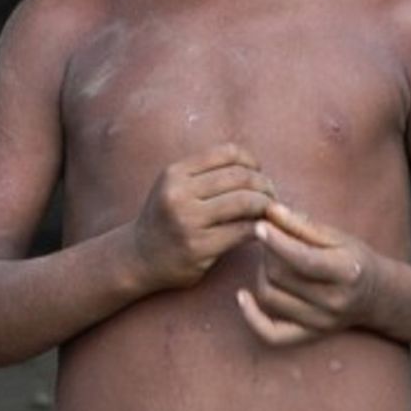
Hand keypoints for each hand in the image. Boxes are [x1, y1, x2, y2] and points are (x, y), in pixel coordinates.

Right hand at [130, 143, 276, 290]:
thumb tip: (256, 168)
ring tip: (270, 213)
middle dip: (265, 185)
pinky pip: (243, 231)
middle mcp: (178, 193)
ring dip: (266, 206)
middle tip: (272, 197)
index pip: (227, 153)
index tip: (259, 174)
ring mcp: (188, 221)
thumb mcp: (175, 187)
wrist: (139, 257)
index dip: (252, 161)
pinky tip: (263, 231)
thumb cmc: (166, 219)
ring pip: (245, 201)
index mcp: (175, 173)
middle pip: (240, 177)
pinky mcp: (199, 247)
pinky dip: (260, 228)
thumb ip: (206, 174)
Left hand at [236, 203, 378, 346]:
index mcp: (346, 272)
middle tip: (272, 238)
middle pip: (281, 275)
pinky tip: (242, 295)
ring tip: (272, 260)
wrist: (376, 296)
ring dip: (263, 273)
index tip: (260, 225)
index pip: (304, 260)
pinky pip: (271, 334)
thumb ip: (302, 225)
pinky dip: (252, 316)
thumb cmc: (353, 258)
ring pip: (270, 296)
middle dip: (269, 252)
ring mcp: (321, 322)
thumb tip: (270, 211)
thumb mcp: (336, 236)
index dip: (278, 242)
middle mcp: (334, 302)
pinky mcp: (308, 336)